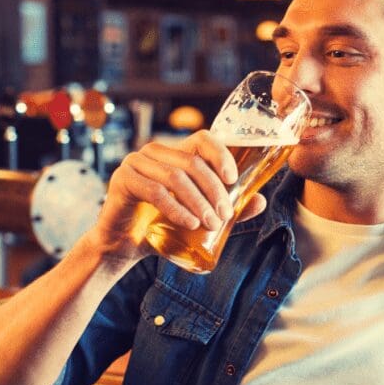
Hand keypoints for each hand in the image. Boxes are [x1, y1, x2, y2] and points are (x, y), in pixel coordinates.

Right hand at [90, 130, 266, 259]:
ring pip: (176, 177)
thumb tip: (261, 202)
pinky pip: (155, 192)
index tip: (232, 179)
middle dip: (214, 190)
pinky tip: (191, 224)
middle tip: (225, 215)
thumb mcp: (197, 216)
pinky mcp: (122, 179)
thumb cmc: (160, 227)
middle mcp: (154, 152)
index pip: (202, 139)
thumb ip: (224, 207)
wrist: (123, 246)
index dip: (220, 154)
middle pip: (192, 161)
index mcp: (174, 152)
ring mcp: (136, 163)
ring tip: (211, 223)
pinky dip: (177, 209)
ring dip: (199, 202)